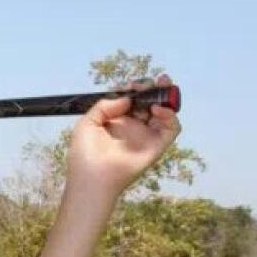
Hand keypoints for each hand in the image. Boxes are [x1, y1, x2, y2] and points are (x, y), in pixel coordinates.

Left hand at [66, 74, 181, 196]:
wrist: (92, 176)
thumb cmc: (85, 153)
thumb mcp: (88, 123)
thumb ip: (105, 106)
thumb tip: (126, 98)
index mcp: (117, 121)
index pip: (133, 100)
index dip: (135, 90)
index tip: (131, 85)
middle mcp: (134, 127)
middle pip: (151, 103)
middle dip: (156, 89)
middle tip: (158, 79)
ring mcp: (146, 136)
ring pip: (164, 113)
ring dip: (166, 98)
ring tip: (160, 88)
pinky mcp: (157, 146)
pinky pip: (171, 129)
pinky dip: (170, 116)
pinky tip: (156, 109)